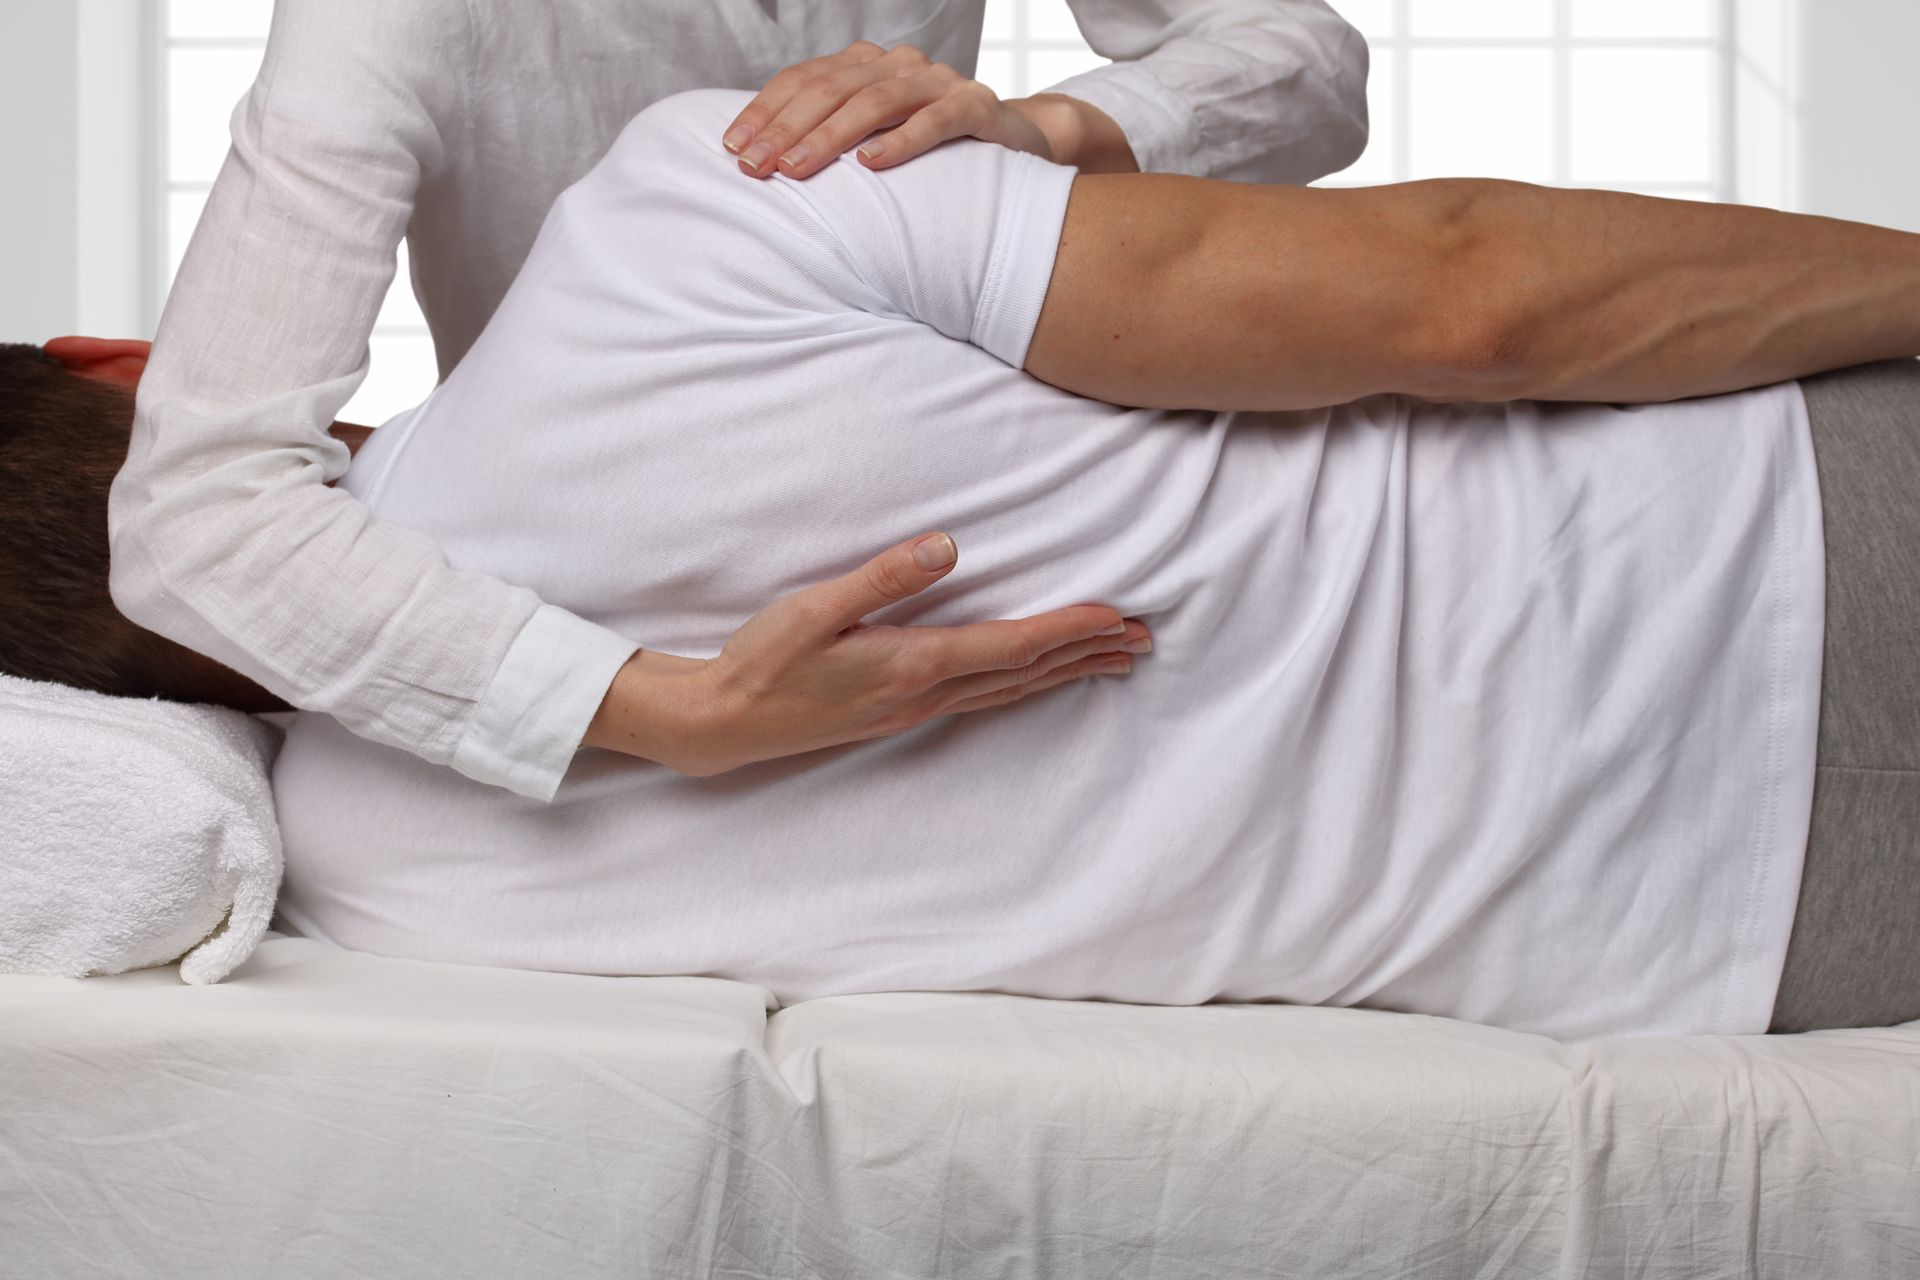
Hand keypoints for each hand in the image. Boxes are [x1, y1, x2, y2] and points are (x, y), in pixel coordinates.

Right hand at [582, 531, 1150, 775]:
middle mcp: (924, 693)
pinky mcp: (902, 713)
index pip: (1010, 645)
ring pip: (1010, 690)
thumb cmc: (764, 660)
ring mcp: (915, 709)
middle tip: (1146, 639)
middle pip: (1025, 673)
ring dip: (1065, 672)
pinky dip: (1025, 685)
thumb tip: (945, 547)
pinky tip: (1034, 681)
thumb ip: (881, 577)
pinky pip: (985, 699)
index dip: (1068, 629)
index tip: (1118, 616)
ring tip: (1113, 661)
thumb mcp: (814, 608)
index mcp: (911, 664)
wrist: (725, 723)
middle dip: (1087, 653)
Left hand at [722, 41, 1052, 179]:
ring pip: (875, 102)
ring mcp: (939, 82)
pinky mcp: (977, 107)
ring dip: (829, 137)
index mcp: (868, 67)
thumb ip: (831, 139)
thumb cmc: (932, 154)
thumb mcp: (876, 141)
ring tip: (797, 169)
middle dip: (786, 128)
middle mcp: (899, 65)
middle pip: (831, 88)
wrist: (1016, 147)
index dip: (766, 111)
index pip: (804, 79)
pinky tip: (871, 164)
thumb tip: (763, 165)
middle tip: (755, 167)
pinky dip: (901, 141)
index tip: (733, 147)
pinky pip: (935, 120)